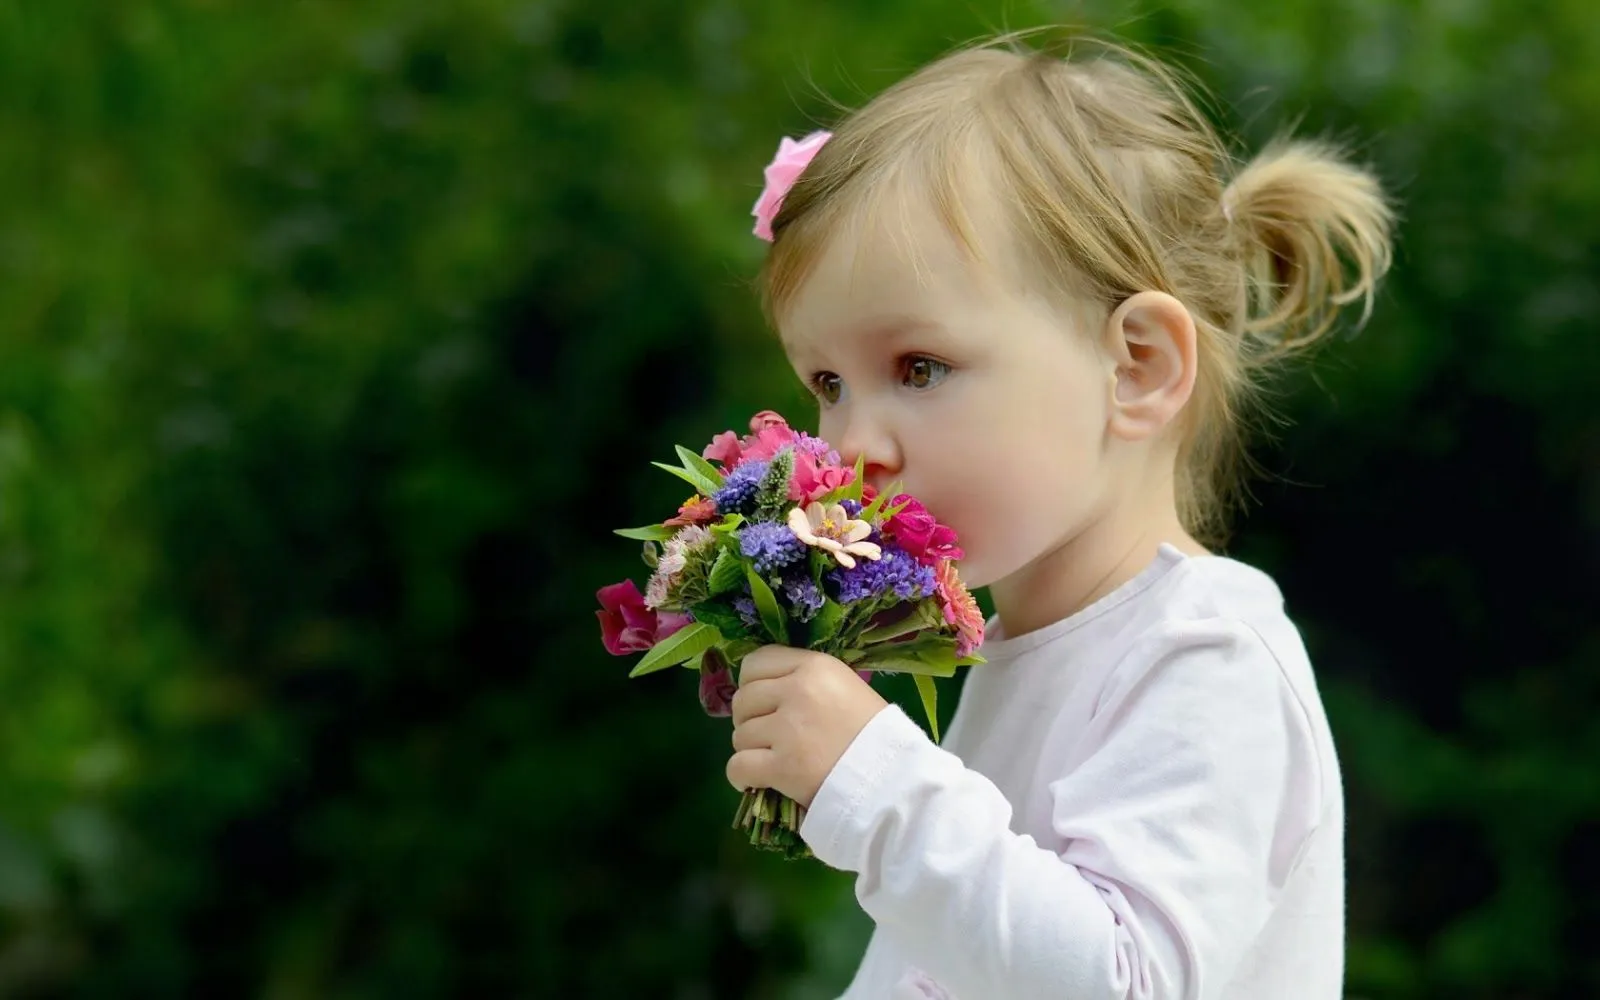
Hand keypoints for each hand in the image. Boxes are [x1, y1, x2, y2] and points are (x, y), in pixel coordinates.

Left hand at [726, 645, 889, 808]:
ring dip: (750, 750)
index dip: (752, 684)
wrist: (894, 780)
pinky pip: (737, 766)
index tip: (763, 703)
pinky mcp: (782, 766)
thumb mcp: (847, 688)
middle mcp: (797, 691)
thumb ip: (808, 682)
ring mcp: (787, 729)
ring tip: (772, 760)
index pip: (756, 662)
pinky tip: (756, 782)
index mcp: (815, 666)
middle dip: (750, 720)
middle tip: (767, 737)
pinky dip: (742, 777)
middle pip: (743, 699)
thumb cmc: (877, 736)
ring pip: (739, 735)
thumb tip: (768, 690)